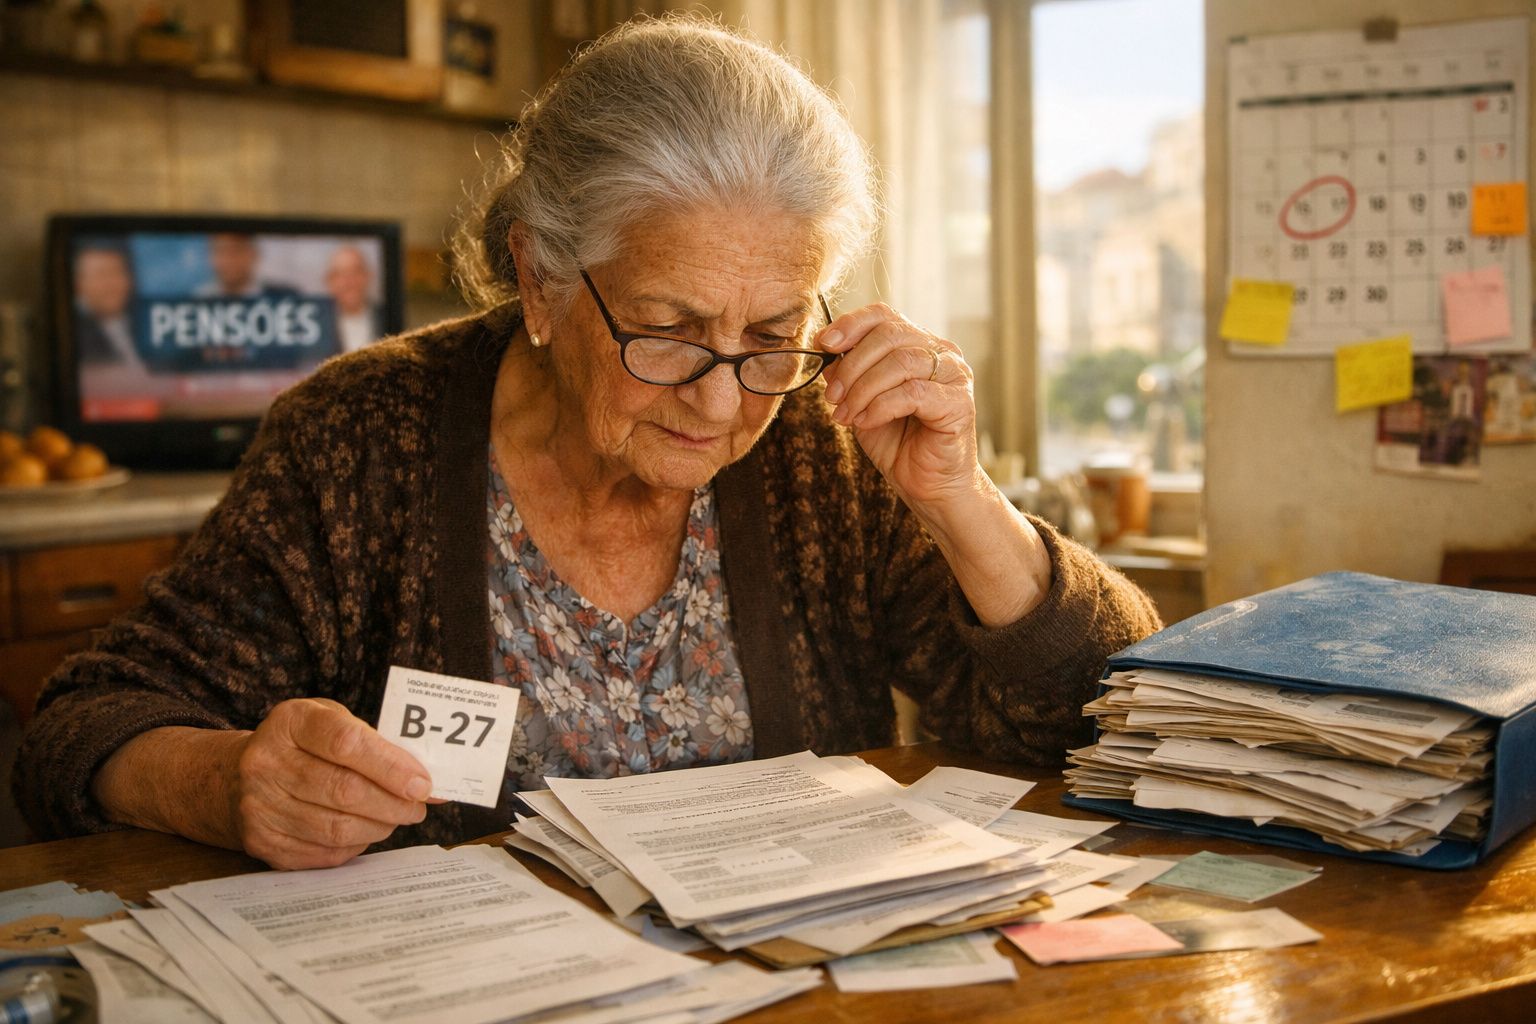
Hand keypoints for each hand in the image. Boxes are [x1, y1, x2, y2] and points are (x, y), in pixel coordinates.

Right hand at [230, 698, 432, 868]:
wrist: (240, 778)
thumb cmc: (304, 745)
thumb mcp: (334, 723)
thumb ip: (379, 745)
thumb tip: (428, 784)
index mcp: (290, 722)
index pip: (345, 743)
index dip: (390, 766)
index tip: (422, 783)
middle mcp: (266, 763)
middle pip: (344, 790)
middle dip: (393, 803)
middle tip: (418, 806)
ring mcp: (259, 806)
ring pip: (336, 828)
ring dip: (379, 826)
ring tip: (397, 816)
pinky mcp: (263, 842)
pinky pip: (324, 852)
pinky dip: (356, 844)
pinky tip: (366, 830)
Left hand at [818, 303, 980, 507]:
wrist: (929, 486)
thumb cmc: (900, 444)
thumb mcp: (862, 403)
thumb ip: (848, 375)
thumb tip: (825, 350)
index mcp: (919, 345)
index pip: (885, 315)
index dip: (851, 324)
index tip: (825, 344)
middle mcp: (942, 353)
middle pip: (890, 335)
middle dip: (851, 365)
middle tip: (832, 396)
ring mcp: (955, 375)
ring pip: (900, 362)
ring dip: (863, 389)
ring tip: (846, 414)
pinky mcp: (960, 402)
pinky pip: (912, 392)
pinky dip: (880, 406)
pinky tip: (866, 422)